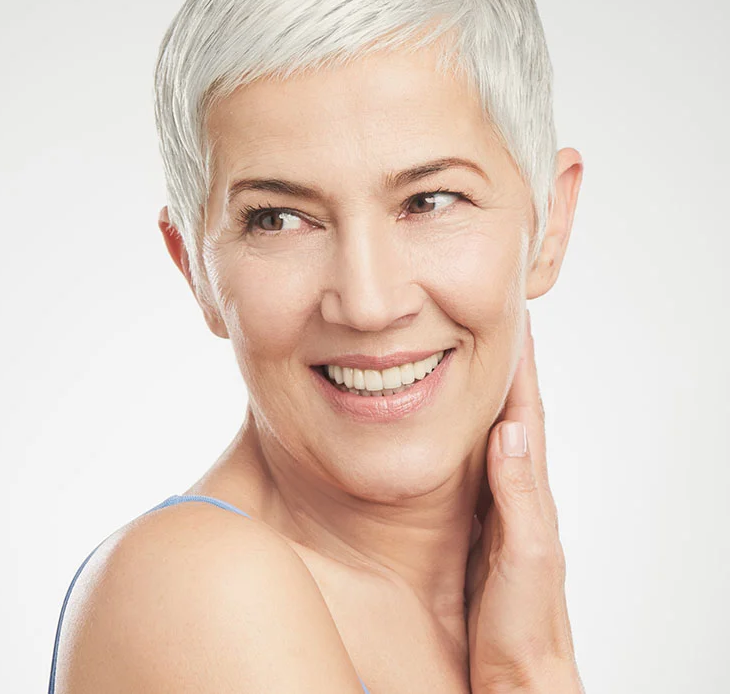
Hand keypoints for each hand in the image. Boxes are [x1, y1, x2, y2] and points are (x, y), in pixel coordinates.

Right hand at [464, 310, 583, 693]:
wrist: (517, 675)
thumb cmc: (526, 623)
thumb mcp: (526, 555)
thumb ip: (518, 497)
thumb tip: (509, 432)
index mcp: (529, 492)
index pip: (526, 415)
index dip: (523, 367)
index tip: (518, 321)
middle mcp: (514, 491)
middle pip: (510, 415)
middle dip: (505, 368)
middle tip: (496, 326)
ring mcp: (495, 507)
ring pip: (489, 438)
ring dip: (485, 396)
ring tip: (469, 360)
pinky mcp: (475, 526)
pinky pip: (470, 469)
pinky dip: (465, 437)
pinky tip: (449, 429)